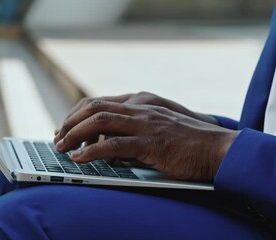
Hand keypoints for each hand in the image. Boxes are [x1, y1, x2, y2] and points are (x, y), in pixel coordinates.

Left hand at [54, 101, 237, 181]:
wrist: (218, 148)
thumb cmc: (189, 140)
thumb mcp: (160, 124)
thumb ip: (136, 126)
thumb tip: (109, 141)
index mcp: (142, 100)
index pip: (100, 101)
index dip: (78, 114)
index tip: (65, 127)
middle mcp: (140, 107)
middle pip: (93, 107)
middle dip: (70, 122)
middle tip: (58, 137)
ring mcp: (145, 123)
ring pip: (98, 122)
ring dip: (74, 134)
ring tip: (61, 147)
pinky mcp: (150, 142)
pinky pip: (113, 144)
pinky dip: (92, 151)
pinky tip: (80, 158)